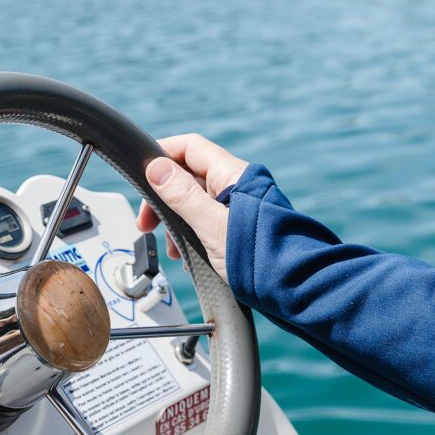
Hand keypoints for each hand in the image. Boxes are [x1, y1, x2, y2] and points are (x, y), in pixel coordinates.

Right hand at [137, 134, 247, 282]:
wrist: (293, 287)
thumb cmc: (259, 258)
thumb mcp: (211, 226)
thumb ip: (182, 195)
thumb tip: (156, 167)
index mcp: (231, 174)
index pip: (189, 148)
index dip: (162, 156)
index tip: (140, 175)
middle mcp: (235, 184)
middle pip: (188, 176)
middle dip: (163, 198)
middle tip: (146, 224)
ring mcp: (238, 205)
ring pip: (195, 201)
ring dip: (175, 221)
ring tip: (171, 249)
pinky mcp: (239, 225)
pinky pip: (207, 220)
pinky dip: (191, 233)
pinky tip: (187, 255)